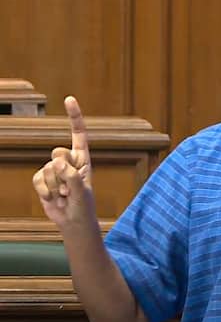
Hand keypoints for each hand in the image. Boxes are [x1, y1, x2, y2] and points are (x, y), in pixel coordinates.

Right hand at [32, 96, 95, 229]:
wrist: (72, 222)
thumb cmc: (84, 206)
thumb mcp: (83, 192)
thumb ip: (72, 176)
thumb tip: (57, 163)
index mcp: (83, 159)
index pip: (79, 134)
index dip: (74, 117)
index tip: (69, 99)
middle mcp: (69, 161)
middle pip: (57, 153)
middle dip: (62, 172)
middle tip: (71, 188)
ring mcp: (54, 171)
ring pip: (46, 169)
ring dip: (55, 186)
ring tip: (65, 195)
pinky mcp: (43, 180)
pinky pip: (37, 179)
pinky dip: (44, 191)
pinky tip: (53, 198)